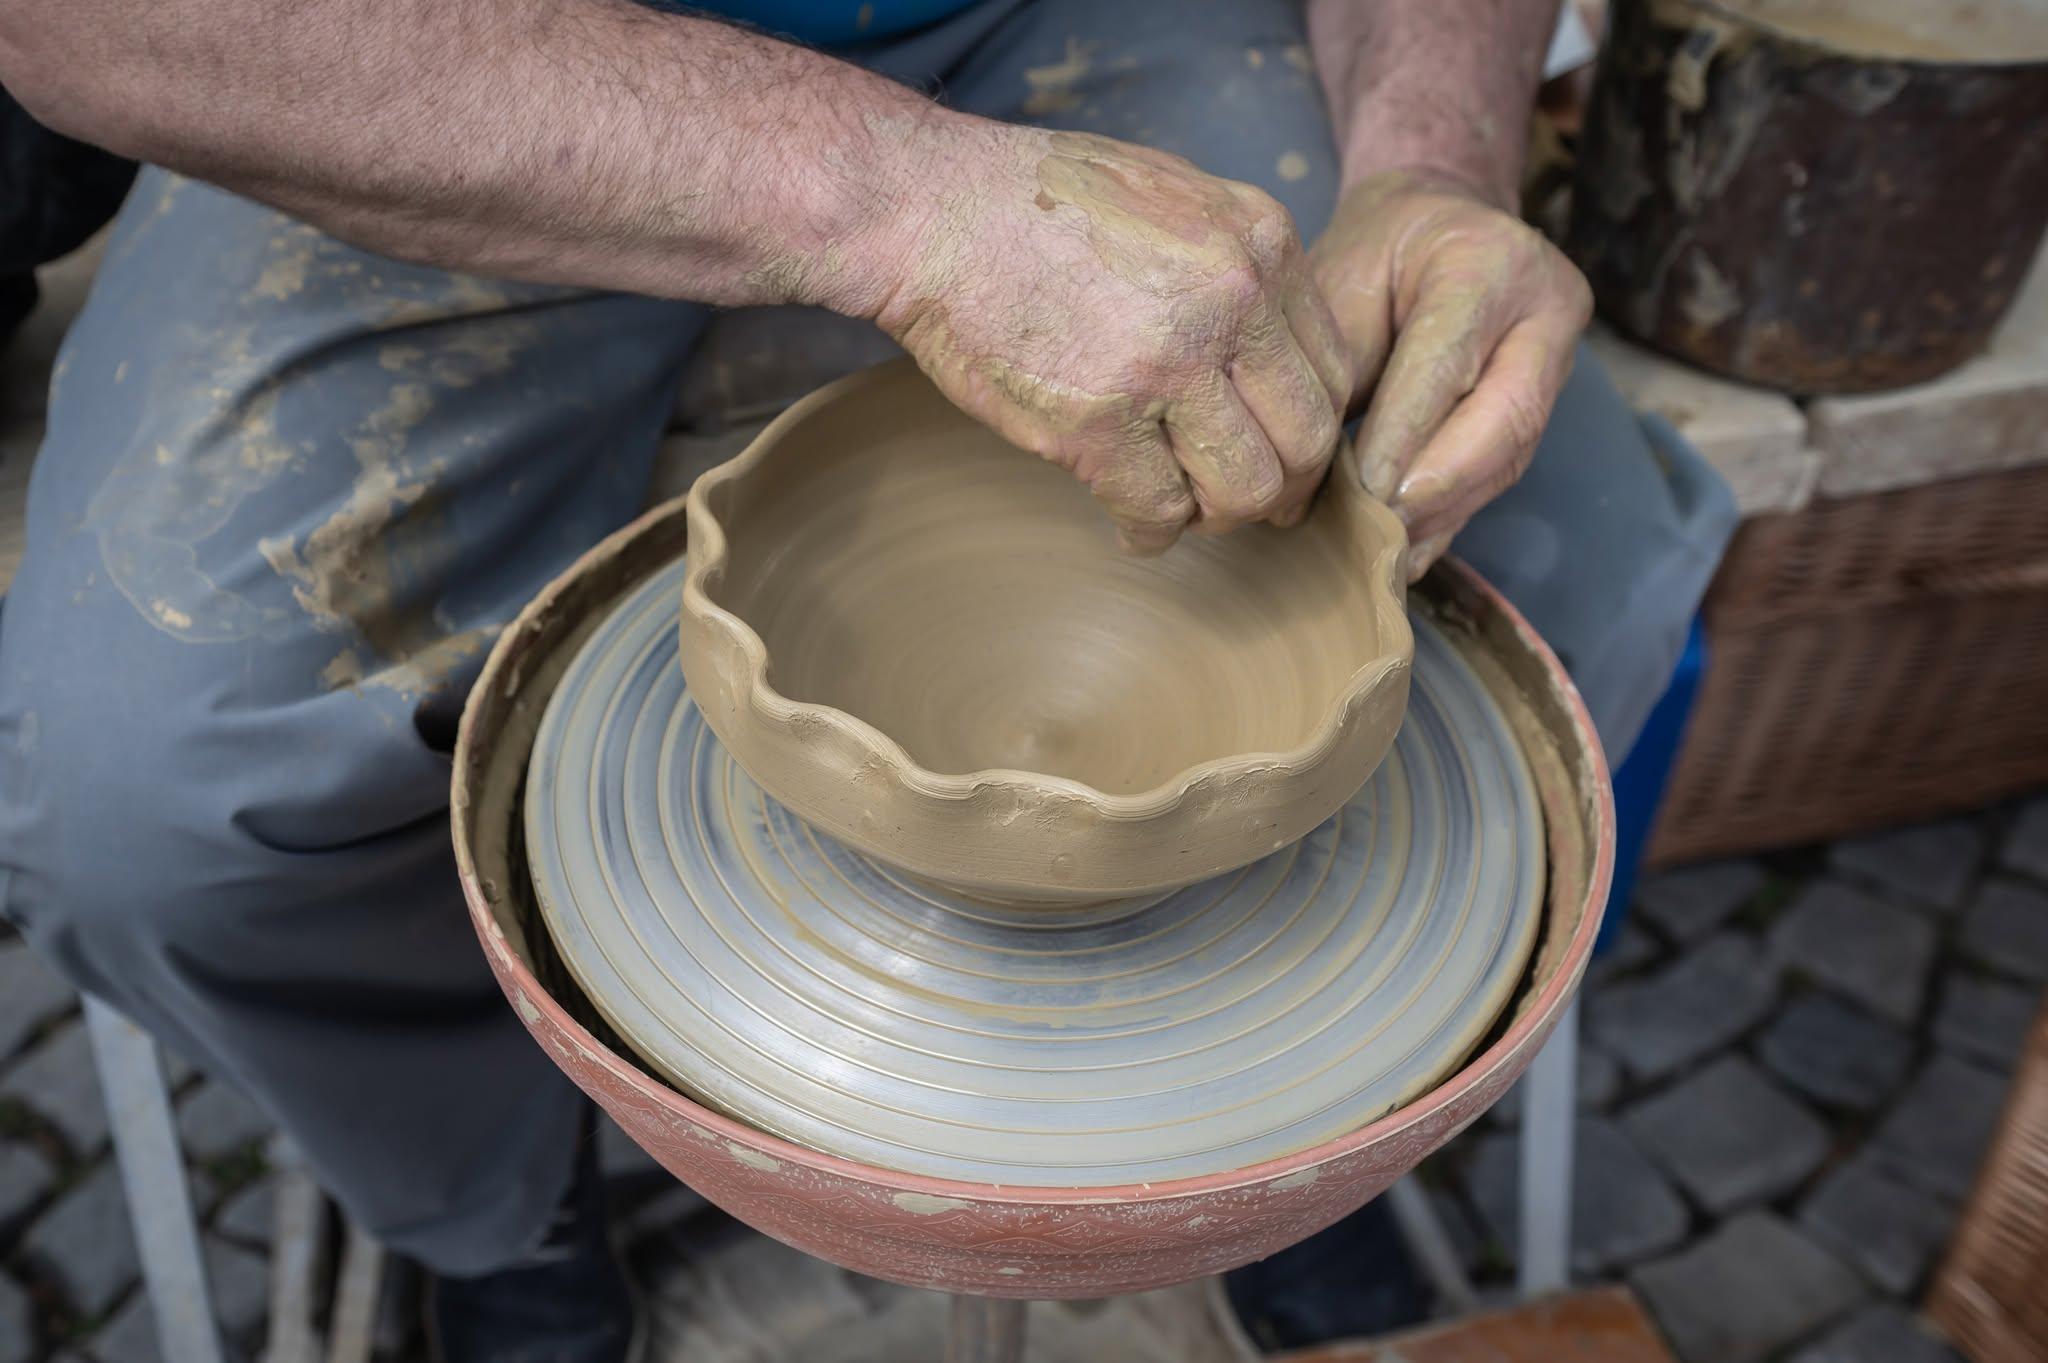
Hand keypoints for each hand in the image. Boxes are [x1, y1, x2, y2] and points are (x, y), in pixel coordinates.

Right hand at [874, 124, 1349, 552]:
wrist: (932, 210)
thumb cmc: (1038, 202)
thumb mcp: (1174, 198)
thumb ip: (1234, 267)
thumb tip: (1270, 351)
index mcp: (1260, 242)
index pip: (1332, 370)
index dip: (1307, 430)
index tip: (1277, 454)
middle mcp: (1232, 300)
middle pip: (1305, 439)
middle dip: (1279, 487)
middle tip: (1238, 503)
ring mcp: (1168, 365)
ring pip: (1245, 488)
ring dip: (1215, 515)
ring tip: (1179, 508)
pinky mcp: (1100, 422)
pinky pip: (1160, 509)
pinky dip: (1150, 531)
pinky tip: (1130, 524)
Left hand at [1309, 169, 1591, 577]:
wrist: (1438, 223)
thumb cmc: (1377, 253)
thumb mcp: (1343, 283)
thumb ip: (1339, 372)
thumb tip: (1315, 478)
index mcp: (1491, 262)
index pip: (1448, 363)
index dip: (1407, 435)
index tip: (1364, 491)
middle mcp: (1546, 310)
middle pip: (1507, 419)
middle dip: (1441, 486)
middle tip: (1381, 533)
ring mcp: (1557, 359)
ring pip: (1510, 454)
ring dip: (1446, 511)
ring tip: (1388, 553)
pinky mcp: (1545, 400)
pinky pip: (1504, 468)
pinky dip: (1454, 514)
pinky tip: (1411, 552)